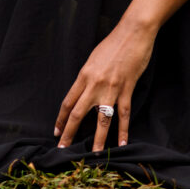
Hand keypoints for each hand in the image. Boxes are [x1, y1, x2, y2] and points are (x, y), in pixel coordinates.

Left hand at [54, 19, 155, 150]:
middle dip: (69, 133)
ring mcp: (112, 88)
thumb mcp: (94, 58)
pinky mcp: (127, 89)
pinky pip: (124, 114)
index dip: (61, 118)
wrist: (133, 33)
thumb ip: (88, 76)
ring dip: (98, 139)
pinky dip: (123, 130)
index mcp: (84, 75)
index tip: (56, 131)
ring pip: (102, 119)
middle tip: (63, 149)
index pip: (69, 101)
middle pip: (79, 113)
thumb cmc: (113, 43)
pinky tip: (122, 143)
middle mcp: (95, 84)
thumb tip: (83, 91)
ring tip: (94, 156)